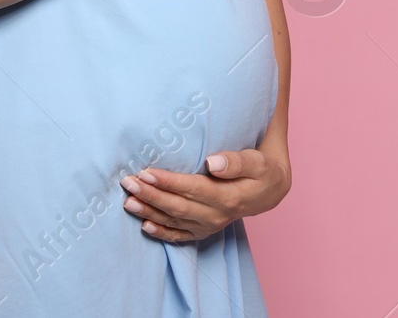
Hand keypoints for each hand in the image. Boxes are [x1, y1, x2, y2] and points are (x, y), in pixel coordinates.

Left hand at [118, 147, 290, 242]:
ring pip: (174, 221)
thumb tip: (212, 162)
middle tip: (128, 182)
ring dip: (149, 212)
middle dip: (151, 195)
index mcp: (228, 197)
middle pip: (177, 206)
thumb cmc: (261, 171)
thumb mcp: (257, 162)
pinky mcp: (204, 230)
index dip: (167, 181)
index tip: (146, 171)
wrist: (269, 192)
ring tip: (128, 202)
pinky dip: (161, 232)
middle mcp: (216, 215)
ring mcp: (209, 225)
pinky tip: (144, 225)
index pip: (191, 189)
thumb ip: (236, 162)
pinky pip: (180, 235)